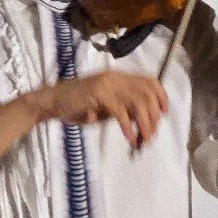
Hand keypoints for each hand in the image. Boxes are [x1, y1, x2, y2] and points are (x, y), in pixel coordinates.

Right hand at [30, 71, 168, 149]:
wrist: (53, 102)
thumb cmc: (79, 106)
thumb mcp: (107, 107)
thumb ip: (125, 109)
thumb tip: (146, 121)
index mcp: (120, 78)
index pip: (150, 82)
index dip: (161, 98)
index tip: (163, 115)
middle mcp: (116, 78)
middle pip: (148, 94)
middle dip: (153, 118)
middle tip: (150, 136)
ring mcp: (107, 84)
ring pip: (138, 103)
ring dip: (144, 124)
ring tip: (142, 140)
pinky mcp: (98, 95)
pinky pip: (121, 112)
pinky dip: (128, 127)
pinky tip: (129, 138)